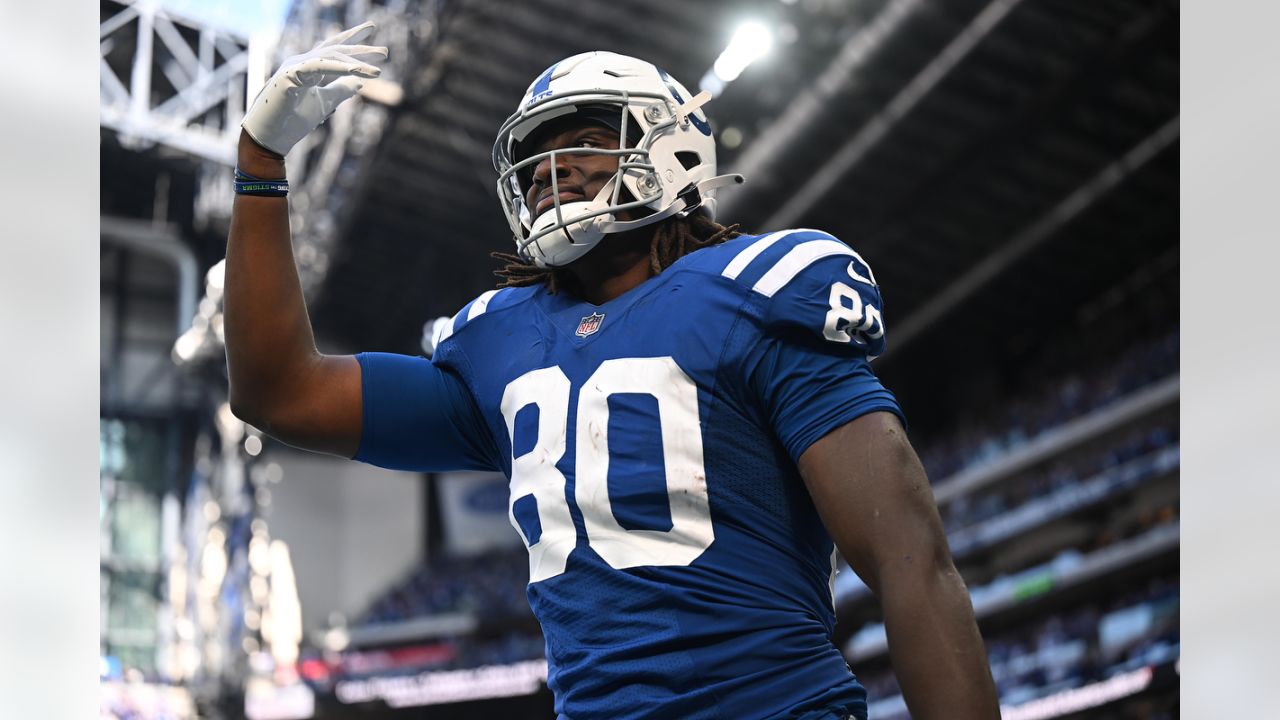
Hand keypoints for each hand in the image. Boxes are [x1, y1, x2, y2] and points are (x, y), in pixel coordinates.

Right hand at [241, 22, 387, 156]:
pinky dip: (340, 68)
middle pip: (334, 48)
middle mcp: (301, 62)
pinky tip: (358, 72)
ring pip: (330, 57)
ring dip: (356, 62)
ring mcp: (294, 66)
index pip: (335, 52)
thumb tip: (360, 83)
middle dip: (359, 45)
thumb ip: (340, 91)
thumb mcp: (324, 103)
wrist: (270, 137)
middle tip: (385, 48)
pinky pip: (319, 66)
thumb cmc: (293, 120)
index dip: (355, 45)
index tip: (378, 44)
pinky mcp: (290, 75)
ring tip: (378, 71)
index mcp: (308, 67)